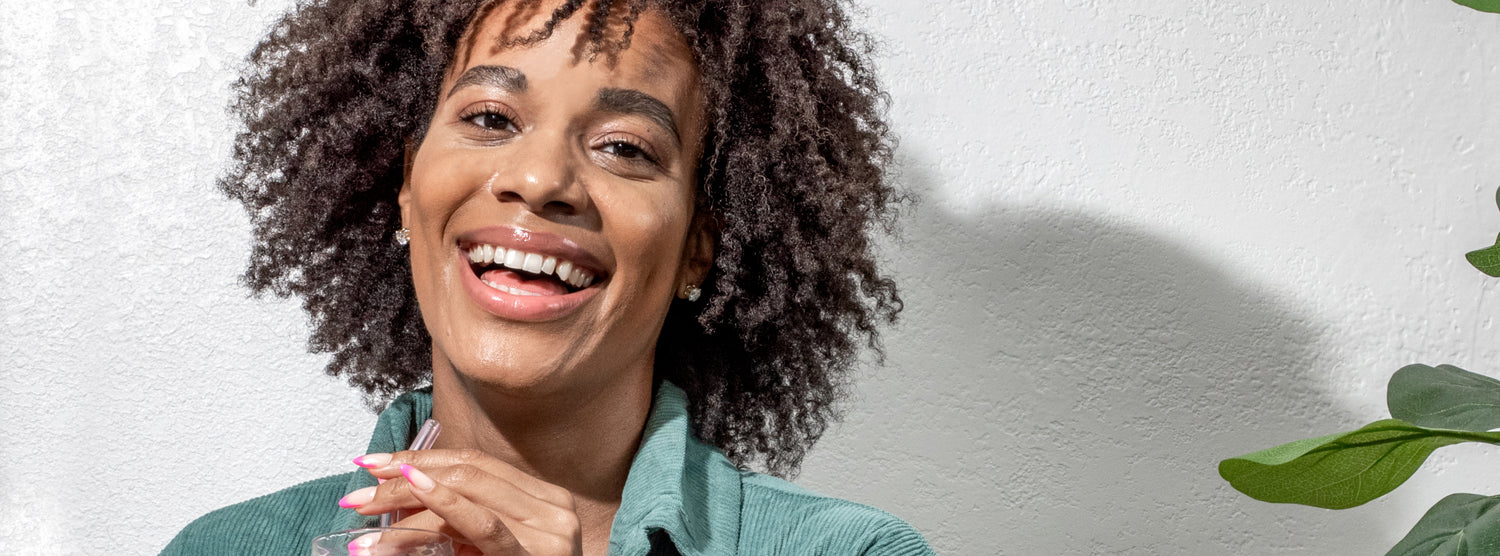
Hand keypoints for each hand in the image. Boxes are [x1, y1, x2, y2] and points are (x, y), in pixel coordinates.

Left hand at [341, 450, 582, 555]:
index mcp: (546, 499)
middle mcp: (554, 507)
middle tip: (359, 491)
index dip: (423, 457)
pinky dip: (445, 502)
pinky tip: (413, 487)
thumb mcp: (491, 548)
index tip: (376, 464)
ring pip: (469, 491)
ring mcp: (551, 531)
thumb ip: (463, 523)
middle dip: (405, 475)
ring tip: (364, 510)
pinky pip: (484, 524)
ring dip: (406, 496)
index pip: (477, 464)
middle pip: (470, 471)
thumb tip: (402, 497)